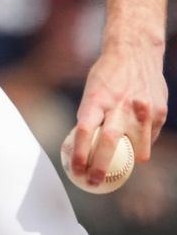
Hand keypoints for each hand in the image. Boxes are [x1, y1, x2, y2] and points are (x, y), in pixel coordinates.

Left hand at [73, 40, 169, 186]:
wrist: (135, 52)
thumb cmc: (108, 74)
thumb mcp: (92, 91)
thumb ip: (91, 115)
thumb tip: (84, 143)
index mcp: (97, 99)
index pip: (84, 132)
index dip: (79, 154)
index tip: (76, 170)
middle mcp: (120, 105)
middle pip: (109, 143)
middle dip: (100, 167)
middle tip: (93, 181)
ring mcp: (142, 110)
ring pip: (136, 146)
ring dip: (127, 161)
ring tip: (118, 171)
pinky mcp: (159, 112)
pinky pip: (150, 136)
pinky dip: (142, 143)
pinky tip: (136, 144)